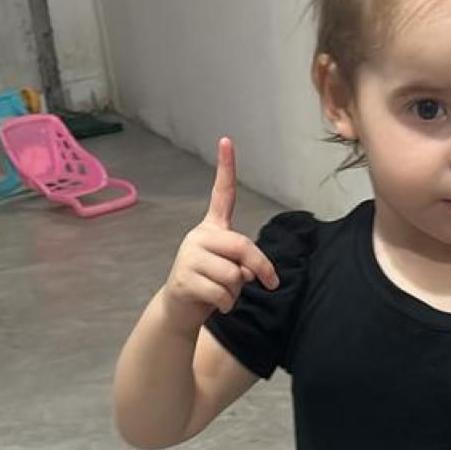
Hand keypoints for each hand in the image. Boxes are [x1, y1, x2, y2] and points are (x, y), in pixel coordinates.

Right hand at [161, 137, 278, 333]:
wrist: (180, 308)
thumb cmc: (211, 285)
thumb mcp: (231, 269)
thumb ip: (243, 262)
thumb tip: (247, 272)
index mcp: (212, 228)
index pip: (222, 195)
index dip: (225, 168)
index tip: (227, 141)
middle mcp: (199, 236)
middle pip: (242, 246)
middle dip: (260, 267)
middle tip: (270, 282)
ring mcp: (189, 257)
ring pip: (234, 275)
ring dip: (237, 292)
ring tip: (223, 293)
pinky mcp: (184, 279)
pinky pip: (222, 293)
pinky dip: (228, 304)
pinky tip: (217, 305)